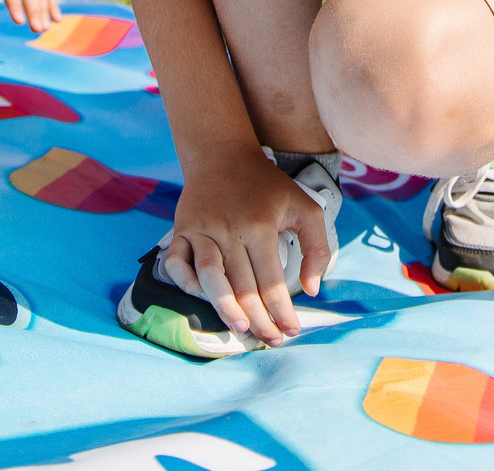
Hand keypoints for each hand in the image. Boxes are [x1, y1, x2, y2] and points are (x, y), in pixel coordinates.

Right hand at [161, 145, 331, 347]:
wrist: (223, 154)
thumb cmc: (267, 185)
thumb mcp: (304, 206)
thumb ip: (316, 247)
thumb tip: (312, 289)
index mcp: (259, 227)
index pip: (272, 282)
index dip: (282, 312)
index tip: (291, 331)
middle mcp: (229, 231)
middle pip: (243, 287)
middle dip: (259, 320)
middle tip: (271, 340)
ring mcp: (201, 230)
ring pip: (210, 278)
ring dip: (224, 308)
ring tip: (241, 329)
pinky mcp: (181, 230)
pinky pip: (177, 262)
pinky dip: (185, 282)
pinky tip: (202, 297)